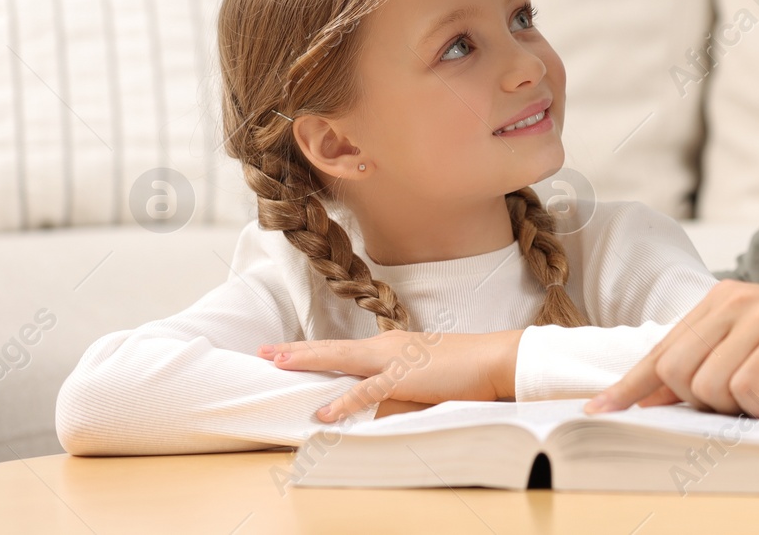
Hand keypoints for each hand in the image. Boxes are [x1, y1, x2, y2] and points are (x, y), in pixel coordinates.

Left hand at [258, 329, 522, 422]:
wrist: (496, 358)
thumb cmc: (465, 369)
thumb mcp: (425, 377)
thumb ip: (397, 389)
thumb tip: (374, 408)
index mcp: (392, 346)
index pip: (343, 349)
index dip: (312, 351)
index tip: (284, 351)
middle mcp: (387, 346)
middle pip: (332, 349)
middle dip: (295, 351)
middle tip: (263, 352)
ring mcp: (394, 360)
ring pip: (340, 359)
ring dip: (307, 361)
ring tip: (276, 365)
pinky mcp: (405, 378)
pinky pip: (367, 391)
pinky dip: (344, 402)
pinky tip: (323, 412)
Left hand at [583, 280, 758, 418]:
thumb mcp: (753, 357)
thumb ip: (707, 367)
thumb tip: (650, 398)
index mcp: (722, 300)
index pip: (662, 349)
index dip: (629, 385)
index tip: (598, 411)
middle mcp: (735, 299)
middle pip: (675, 371)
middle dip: (702, 402)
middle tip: (746, 402)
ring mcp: (758, 313)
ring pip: (706, 385)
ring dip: (739, 407)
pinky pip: (743, 389)